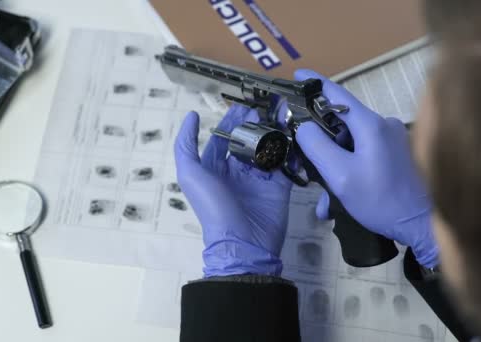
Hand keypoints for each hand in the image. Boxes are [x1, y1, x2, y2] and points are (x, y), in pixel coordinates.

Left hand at [174, 105, 292, 276]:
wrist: (243, 242)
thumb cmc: (212, 206)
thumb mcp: (190, 175)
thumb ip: (185, 145)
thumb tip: (191, 115)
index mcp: (215, 168)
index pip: (223, 138)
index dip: (231, 122)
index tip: (243, 107)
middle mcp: (237, 171)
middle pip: (247, 141)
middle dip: (254, 124)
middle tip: (263, 111)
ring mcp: (259, 179)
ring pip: (267, 149)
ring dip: (273, 134)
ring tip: (280, 119)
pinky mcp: (279, 187)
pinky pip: (286, 164)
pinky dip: (290, 151)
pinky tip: (294, 136)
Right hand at [294, 69, 438, 267]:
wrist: (425, 225)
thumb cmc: (381, 200)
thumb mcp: (340, 176)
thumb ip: (316, 146)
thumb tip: (303, 125)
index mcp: (370, 124)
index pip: (336, 94)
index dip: (314, 83)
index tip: (296, 76)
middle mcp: (383, 125)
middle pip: (340, 122)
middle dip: (319, 142)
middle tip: (301, 161)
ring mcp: (391, 139)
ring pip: (350, 143)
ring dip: (333, 165)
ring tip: (325, 197)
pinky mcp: (396, 154)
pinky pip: (362, 155)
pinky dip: (348, 170)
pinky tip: (339, 200)